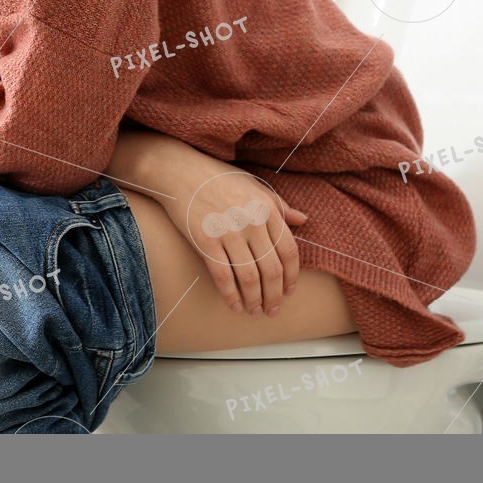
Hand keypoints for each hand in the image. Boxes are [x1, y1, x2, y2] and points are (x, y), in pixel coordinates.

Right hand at [173, 160, 307, 317]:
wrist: (179, 171)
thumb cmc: (218, 177)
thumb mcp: (254, 185)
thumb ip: (280, 205)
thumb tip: (303, 220)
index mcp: (267, 209)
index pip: (288, 251)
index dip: (291, 276)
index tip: (289, 291)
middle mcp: (251, 222)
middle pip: (271, 269)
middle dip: (274, 295)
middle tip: (272, 310)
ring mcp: (228, 232)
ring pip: (249, 277)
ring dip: (255, 300)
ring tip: (255, 311)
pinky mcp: (205, 241)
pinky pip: (223, 276)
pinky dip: (231, 295)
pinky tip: (234, 305)